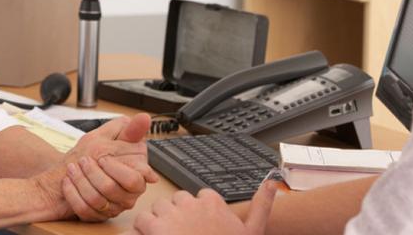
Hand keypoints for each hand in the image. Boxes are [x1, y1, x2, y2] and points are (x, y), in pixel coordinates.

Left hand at [61, 114, 158, 220]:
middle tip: (84, 160)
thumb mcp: (108, 136)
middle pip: (112, 189)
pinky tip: (67, 181)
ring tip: (72, 168)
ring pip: (96, 199)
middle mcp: (127, 195)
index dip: (116, 168)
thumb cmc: (92, 154)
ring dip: (80, 181)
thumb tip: (145, 118)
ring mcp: (112, 207)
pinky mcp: (95, 216)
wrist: (71, 169)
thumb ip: (128, 129)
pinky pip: (83, 209)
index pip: (134, 179)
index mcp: (136, 176)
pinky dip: (72, 193)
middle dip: (94, 173)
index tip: (102, 157)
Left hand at [128, 181, 277, 234]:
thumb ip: (261, 205)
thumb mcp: (252, 231)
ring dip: (157, 224)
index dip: (195, 215)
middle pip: (175, 202)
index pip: (197, 198)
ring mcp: (172, 214)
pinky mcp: (154, 228)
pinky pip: (140, 222)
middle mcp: (192, 203)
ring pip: (156, 209)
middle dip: (175, 217)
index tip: (198, 230)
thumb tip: (272, 183)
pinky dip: (141, 233)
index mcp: (213, 202)